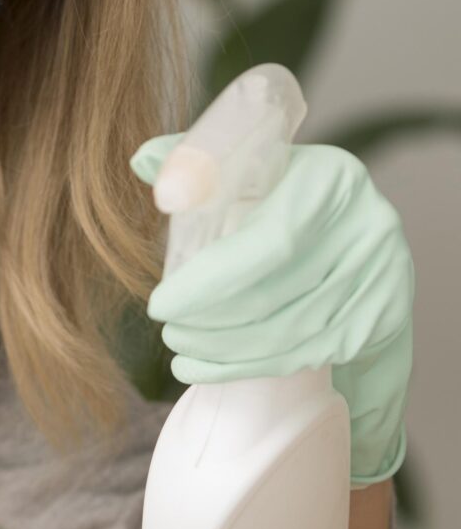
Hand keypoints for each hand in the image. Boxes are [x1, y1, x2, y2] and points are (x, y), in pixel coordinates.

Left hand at [129, 133, 413, 485]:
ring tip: (180, 349)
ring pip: (290, 333)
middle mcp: (367, 223)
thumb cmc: (279, 203)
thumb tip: (143, 160)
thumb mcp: (246, 171)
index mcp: (329, 179)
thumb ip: (196, 162)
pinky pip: (308, 354)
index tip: (159, 305)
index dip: (207, 283)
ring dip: (223, 350)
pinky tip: (206, 368)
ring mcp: (384, 273)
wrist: (350, 242)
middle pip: (276, 294)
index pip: (266, 244)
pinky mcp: (384, 314)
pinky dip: (248, 366)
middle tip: (166, 330)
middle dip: (208, 323)